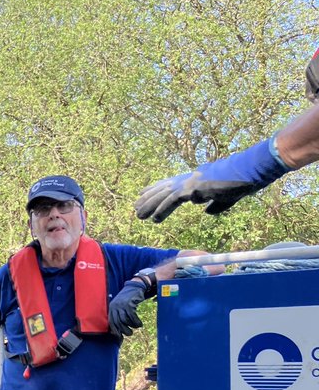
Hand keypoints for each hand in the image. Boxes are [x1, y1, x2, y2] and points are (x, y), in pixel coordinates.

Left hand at [108, 279, 147, 336]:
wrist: (135, 287)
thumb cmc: (128, 299)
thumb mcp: (120, 307)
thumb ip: (119, 316)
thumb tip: (118, 331)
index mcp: (112, 308)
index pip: (111, 322)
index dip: (115, 331)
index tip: (120, 337)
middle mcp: (115, 306)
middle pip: (118, 322)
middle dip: (124, 330)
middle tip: (130, 334)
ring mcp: (121, 305)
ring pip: (125, 320)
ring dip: (131, 326)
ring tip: (137, 327)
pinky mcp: (129, 303)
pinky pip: (132, 316)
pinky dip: (136, 321)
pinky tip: (139, 324)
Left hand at [134, 137, 291, 222]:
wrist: (253, 170)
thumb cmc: (245, 181)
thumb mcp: (227, 196)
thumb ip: (216, 204)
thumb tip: (207, 211)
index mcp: (197, 178)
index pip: (173, 184)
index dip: (159, 189)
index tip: (146, 193)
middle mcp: (191, 178)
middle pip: (164, 188)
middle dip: (149, 198)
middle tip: (136, 206)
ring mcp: (191, 181)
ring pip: (164, 194)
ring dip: (150, 206)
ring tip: (138, 215)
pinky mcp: (194, 187)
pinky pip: (172, 200)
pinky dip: (162, 210)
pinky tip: (154, 219)